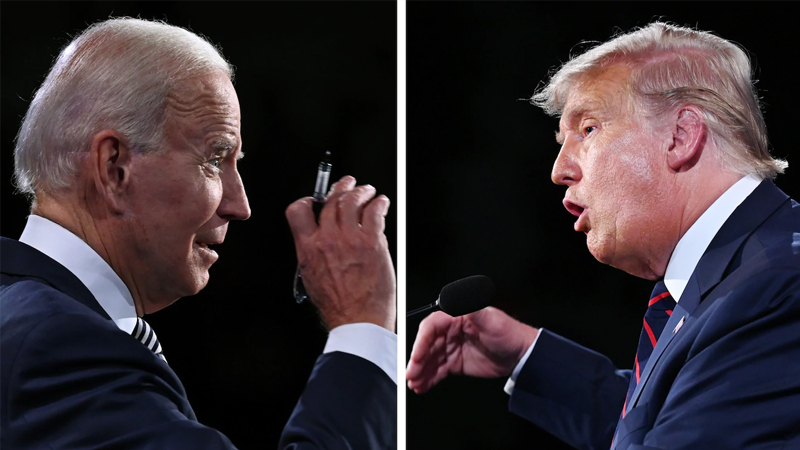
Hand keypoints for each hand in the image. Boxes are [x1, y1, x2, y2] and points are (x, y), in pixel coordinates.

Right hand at [286, 176, 395, 331]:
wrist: (359, 320)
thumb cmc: (338, 306)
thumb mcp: (311, 277)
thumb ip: (313, 253)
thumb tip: (319, 238)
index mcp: (308, 249)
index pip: (298, 210)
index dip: (309, 200)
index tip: (317, 199)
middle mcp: (328, 240)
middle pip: (331, 200)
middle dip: (340, 187)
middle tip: (347, 184)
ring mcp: (351, 239)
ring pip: (352, 200)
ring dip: (361, 191)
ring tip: (367, 190)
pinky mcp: (373, 242)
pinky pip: (375, 212)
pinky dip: (379, 203)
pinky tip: (381, 203)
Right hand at [406, 307, 537, 392]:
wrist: (521, 355)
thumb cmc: (508, 333)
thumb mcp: (491, 320)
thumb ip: (473, 309)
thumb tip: (458, 297)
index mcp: (455, 317)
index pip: (431, 327)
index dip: (421, 341)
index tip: (417, 356)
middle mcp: (450, 331)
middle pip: (427, 344)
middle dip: (417, 360)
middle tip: (411, 374)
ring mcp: (451, 347)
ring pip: (429, 359)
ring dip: (420, 371)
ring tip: (415, 384)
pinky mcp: (455, 362)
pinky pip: (438, 370)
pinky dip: (429, 378)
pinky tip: (422, 386)